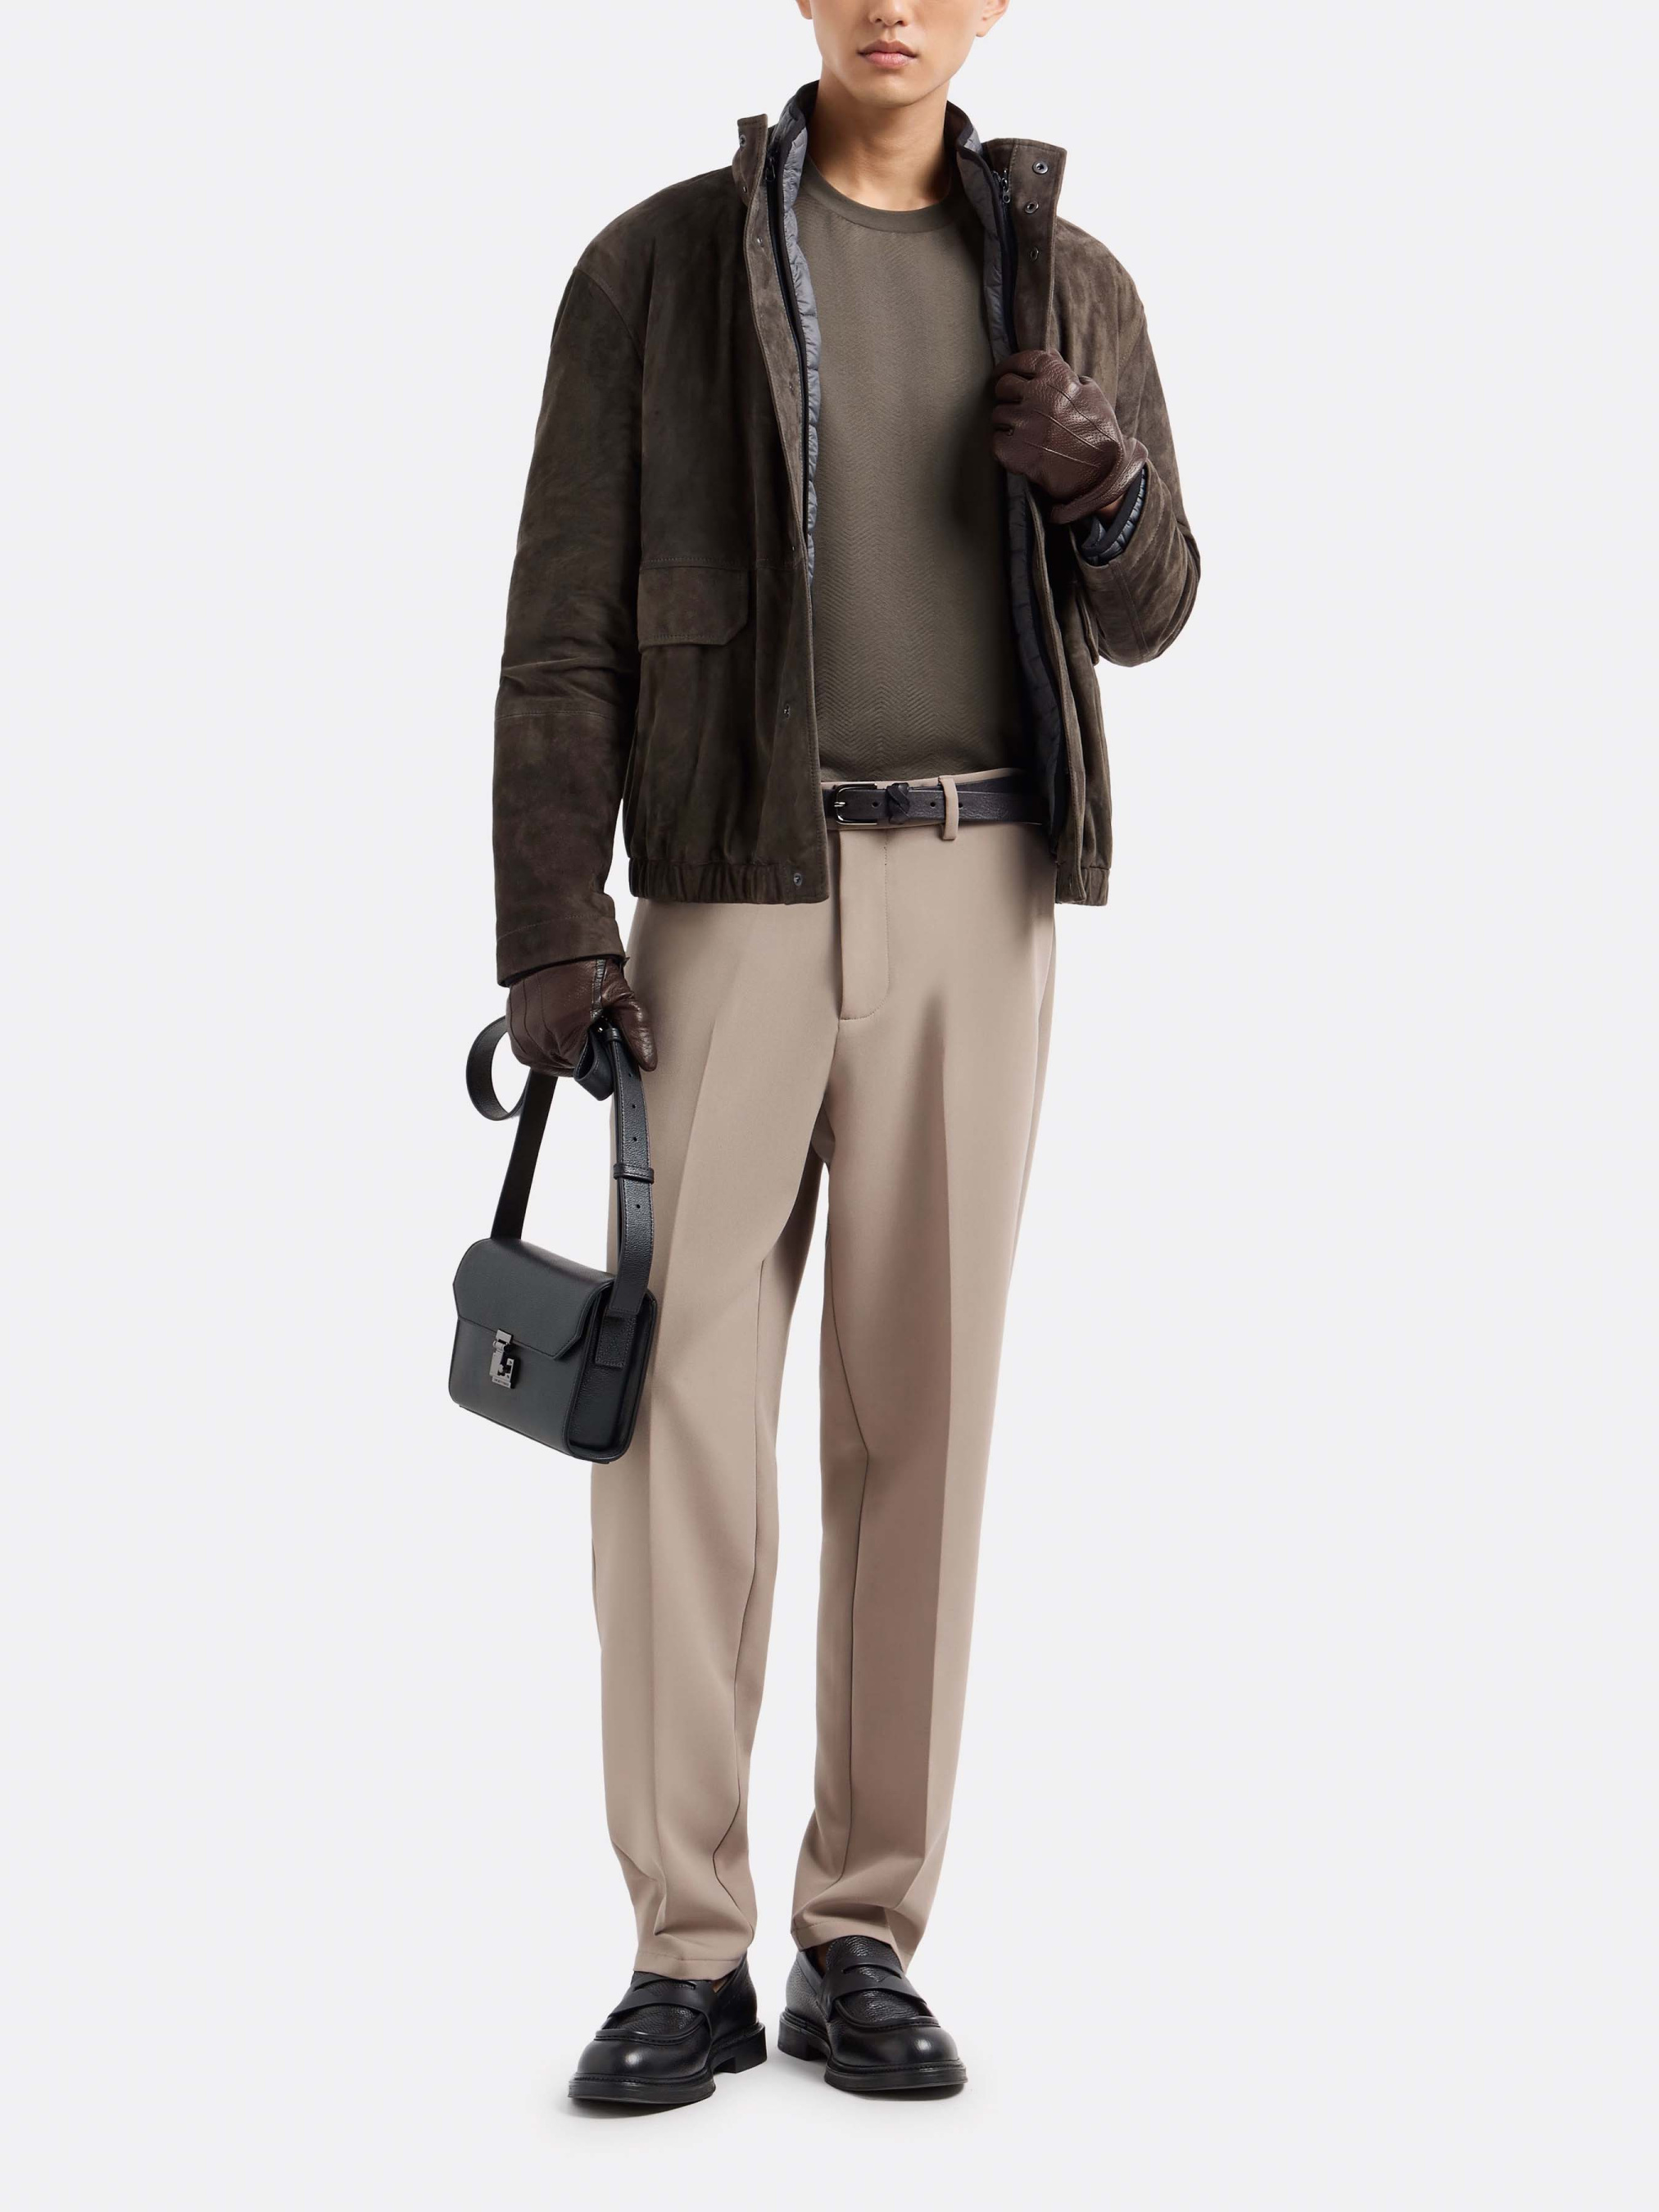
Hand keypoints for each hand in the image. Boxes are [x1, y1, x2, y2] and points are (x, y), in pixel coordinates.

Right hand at [507, 956, 657, 1075]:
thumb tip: (647, 1062)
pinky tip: (556, 1022)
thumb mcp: (620, 996)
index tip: (600, 1034)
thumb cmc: (585, 964)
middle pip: (568, 1066)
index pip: (588, 1069)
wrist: (554, 938)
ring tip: (571, 1019)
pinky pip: (531, 1051)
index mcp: (562, 1036)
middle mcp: (537, 1039)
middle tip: (587, 1022)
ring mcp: (521, 1035)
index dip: (599, 1055)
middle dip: (581, 1050)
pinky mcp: (512, 1029)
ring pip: (549, 1061)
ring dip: (562, 1049)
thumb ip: (636, 1031)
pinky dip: (545, 1042)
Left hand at [991, 349, 1148, 525]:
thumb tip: (1051, 355)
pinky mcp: (1015, 450)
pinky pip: (996, 440)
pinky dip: (1004, 446)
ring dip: (1007, 423)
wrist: (1103, 472)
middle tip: (1016, 408)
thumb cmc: (1099, 432)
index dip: (1009, 366)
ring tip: (1024, 434)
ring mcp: (1025, 423)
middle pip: (1004, 386)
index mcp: (1057, 377)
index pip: (1023, 360)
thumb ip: (1067, 374)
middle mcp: (1038, 395)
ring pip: (998, 414)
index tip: (1003, 373)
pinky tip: (1019, 450)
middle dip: (1007, 396)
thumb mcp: (1091, 394)